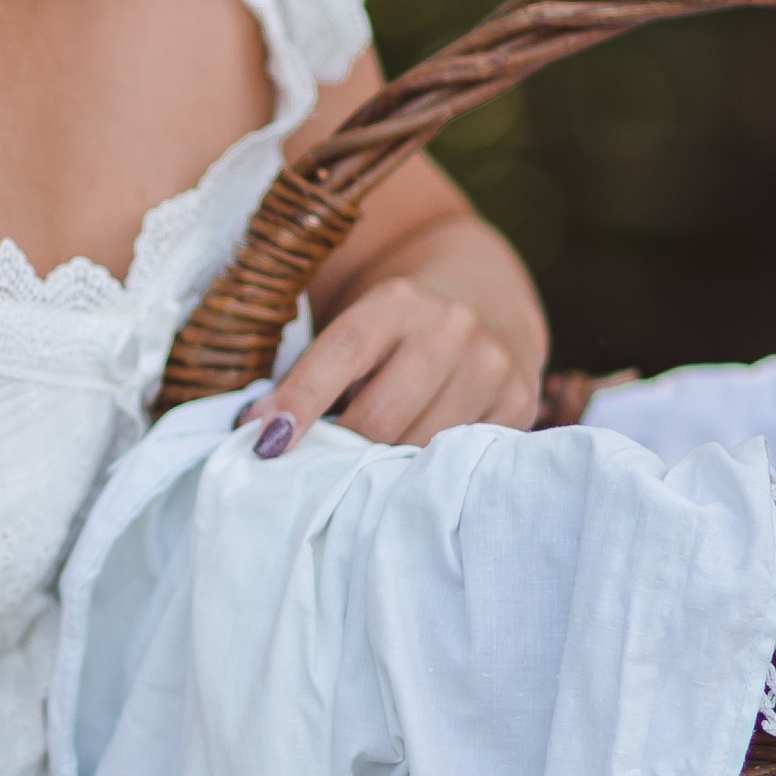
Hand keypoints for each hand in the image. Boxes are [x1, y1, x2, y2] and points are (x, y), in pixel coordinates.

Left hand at [251, 273, 542, 450]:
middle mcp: (451, 327)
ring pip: (419, 447)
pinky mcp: (519, 402)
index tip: (266, 442)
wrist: (488, 305)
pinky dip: (425, 473)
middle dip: (340, 451)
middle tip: (316, 469)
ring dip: (381, 468)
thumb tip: (257, 432)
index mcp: (397, 301)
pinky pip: (457, 459)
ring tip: (363, 469)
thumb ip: (311, 375)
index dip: (300, 400)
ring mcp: (491, 365)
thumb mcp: (357, 332)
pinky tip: (407, 473)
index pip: (342, 352)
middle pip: (380, 416)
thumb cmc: (397, 334)